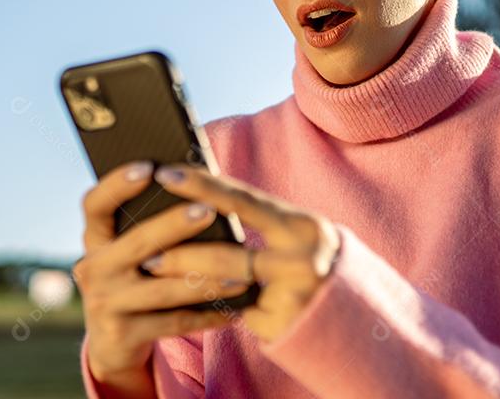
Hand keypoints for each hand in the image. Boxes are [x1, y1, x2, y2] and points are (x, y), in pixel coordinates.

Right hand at [73, 161, 250, 386]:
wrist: (113, 340)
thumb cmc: (135, 276)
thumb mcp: (130, 250)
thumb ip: (148, 224)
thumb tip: (199, 187)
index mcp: (95, 239)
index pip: (95, 205)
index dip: (117, 184)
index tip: (149, 168)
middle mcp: (93, 268)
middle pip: (137, 242)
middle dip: (175, 225)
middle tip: (209, 211)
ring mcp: (104, 303)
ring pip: (163, 288)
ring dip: (206, 280)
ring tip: (242, 270)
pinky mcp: (121, 334)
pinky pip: (174, 322)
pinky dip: (207, 315)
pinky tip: (234, 308)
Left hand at [143, 163, 341, 343]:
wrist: (354, 312)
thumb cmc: (310, 258)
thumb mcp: (295, 233)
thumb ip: (260, 218)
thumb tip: (202, 198)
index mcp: (304, 226)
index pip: (244, 200)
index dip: (203, 186)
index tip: (167, 173)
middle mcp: (303, 260)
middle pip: (227, 254)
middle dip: (180, 251)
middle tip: (145, 248)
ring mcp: (294, 297)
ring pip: (224, 286)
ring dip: (184, 279)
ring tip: (154, 270)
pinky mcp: (283, 326)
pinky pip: (235, 313)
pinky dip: (212, 305)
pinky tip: (186, 301)